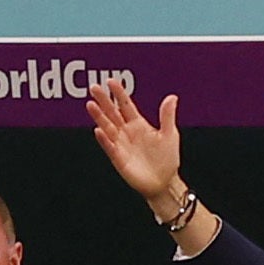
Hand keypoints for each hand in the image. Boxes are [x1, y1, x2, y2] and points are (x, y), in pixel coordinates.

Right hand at [86, 79, 183, 207]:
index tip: (111, 82)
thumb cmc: (167, 159)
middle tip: (94, 87)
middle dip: (103, 100)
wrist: (165, 182)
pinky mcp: (119, 158)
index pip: (126, 105)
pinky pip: (109, 147)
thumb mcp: (170, 135)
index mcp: (138, 124)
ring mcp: (121, 144)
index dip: (119, 94)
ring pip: (107, 127)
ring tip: (91, 104)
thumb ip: (167, 116)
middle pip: (112, 113)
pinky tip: (98, 130)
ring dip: (99, 116)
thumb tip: (172, 98)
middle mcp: (127, 132)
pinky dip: (104, 139)